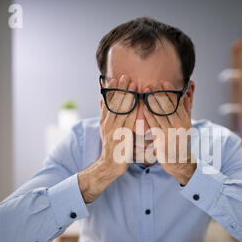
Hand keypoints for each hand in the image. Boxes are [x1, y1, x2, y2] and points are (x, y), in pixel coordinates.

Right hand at [78, 74, 136, 202]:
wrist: (110, 164)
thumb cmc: (111, 147)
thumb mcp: (104, 130)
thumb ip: (105, 115)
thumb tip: (102, 101)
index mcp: (103, 122)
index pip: (107, 103)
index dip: (111, 90)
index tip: (115, 79)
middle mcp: (107, 125)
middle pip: (114, 103)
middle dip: (120, 89)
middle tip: (125, 77)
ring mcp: (114, 131)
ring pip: (122, 109)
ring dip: (128, 96)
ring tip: (133, 85)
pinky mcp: (123, 137)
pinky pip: (129, 121)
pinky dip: (134, 110)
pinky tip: (139, 102)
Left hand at [142, 81, 196, 184]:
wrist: (179, 161)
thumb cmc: (181, 141)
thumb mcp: (187, 125)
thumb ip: (186, 109)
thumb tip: (186, 93)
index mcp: (186, 122)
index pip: (178, 103)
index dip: (171, 92)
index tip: (164, 82)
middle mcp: (180, 127)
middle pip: (169, 107)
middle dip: (160, 94)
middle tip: (152, 83)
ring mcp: (171, 134)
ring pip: (160, 114)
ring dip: (152, 101)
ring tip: (146, 91)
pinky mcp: (162, 140)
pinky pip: (154, 124)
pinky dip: (148, 114)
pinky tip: (143, 106)